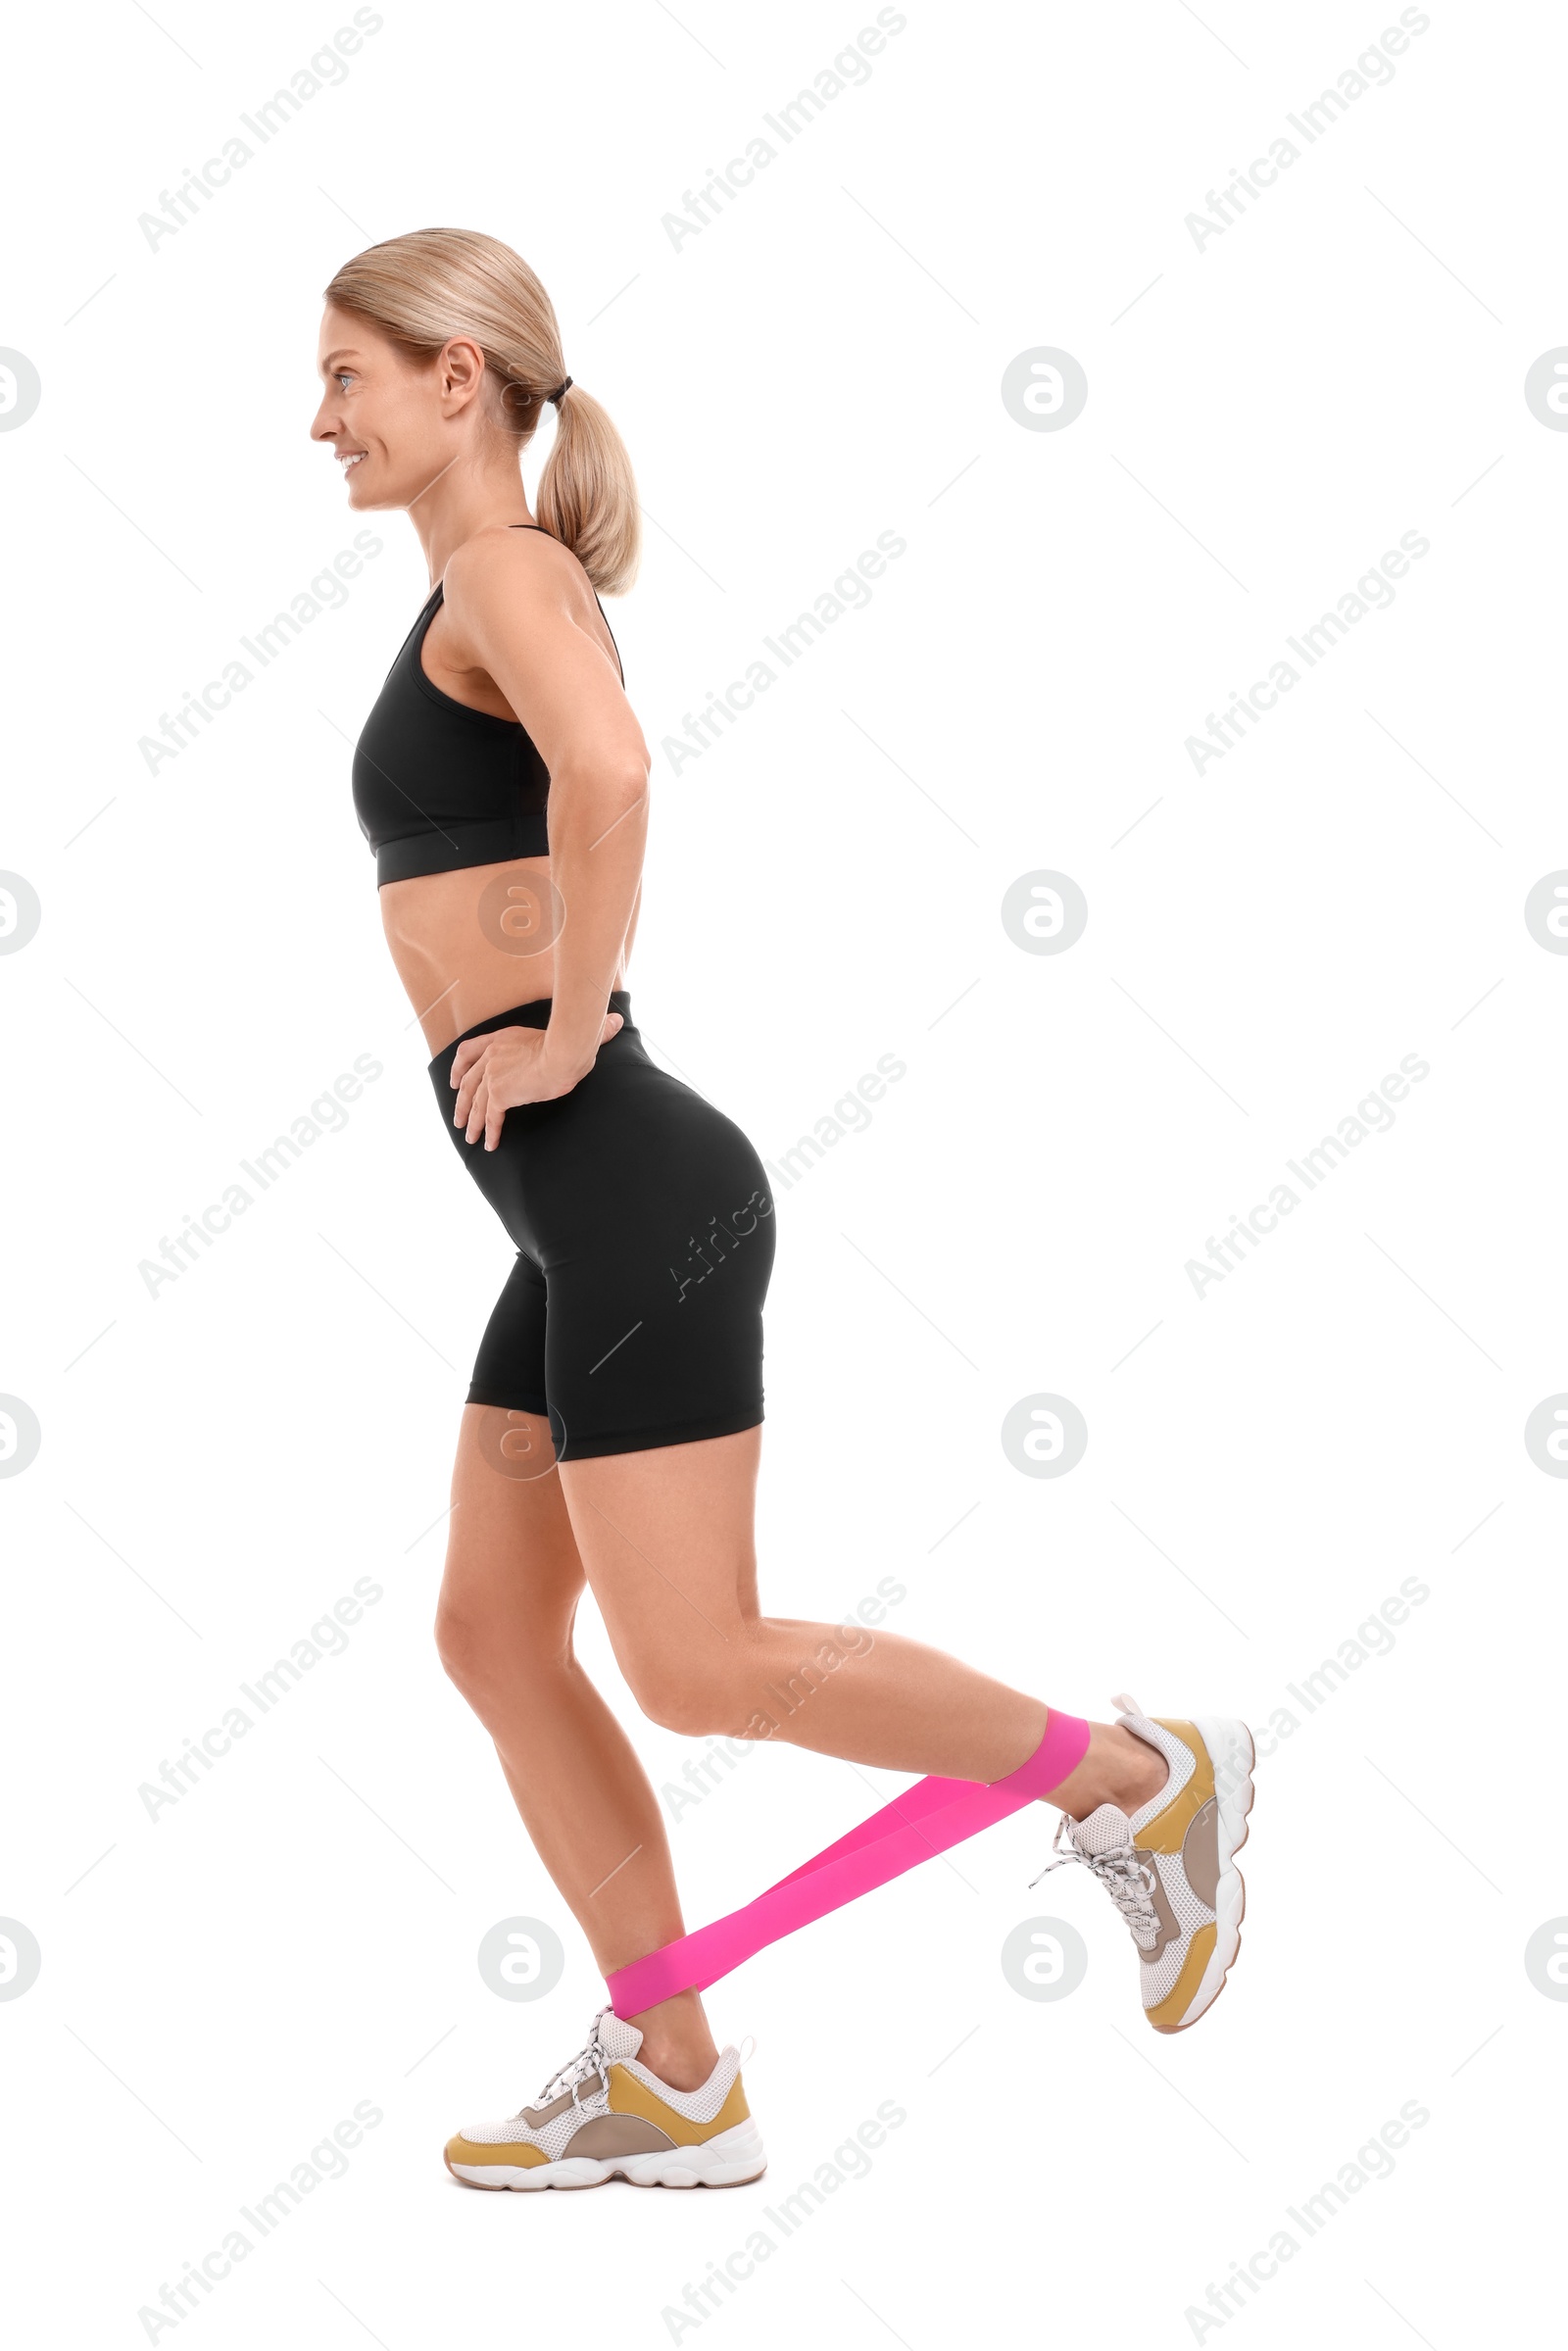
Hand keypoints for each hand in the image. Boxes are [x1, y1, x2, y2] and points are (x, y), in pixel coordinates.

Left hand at [450, 1011, 622, 1149]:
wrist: (565, 1053)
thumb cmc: (574, 1042)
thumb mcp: (575, 1036)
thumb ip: (594, 1031)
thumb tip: (618, 1022)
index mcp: (503, 1038)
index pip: (468, 1050)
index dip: (458, 1067)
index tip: (454, 1080)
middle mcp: (492, 1055)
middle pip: (467, 1080)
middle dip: (461, 1101)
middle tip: (459, 1117)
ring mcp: (493, 1074)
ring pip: (474, 1102)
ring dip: (471, 1121)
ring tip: (469, 1136)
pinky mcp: (500, 1093)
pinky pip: (491, 1117)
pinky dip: (490, 1132)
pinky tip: (490, 1144)